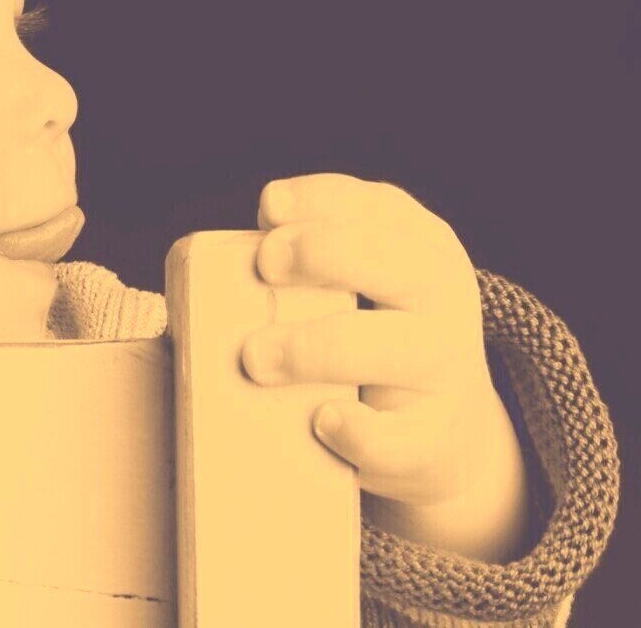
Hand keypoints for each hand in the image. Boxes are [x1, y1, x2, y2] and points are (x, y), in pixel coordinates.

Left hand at [240, 173, 532, 562]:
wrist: (447, 432)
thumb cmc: (371, 337)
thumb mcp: (359, 284)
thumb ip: (301, 261)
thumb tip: (192, 278)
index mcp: (419, 247)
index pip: (375, 207)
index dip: (320, 200)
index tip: (269, 209)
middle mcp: (440, 299)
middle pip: (389, 263)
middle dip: (320, 254)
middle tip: (264, 265)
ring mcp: (444, 371)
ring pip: (390, 349)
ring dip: (314, 348)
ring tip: (255, 357)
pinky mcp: (434, 440)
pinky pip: (398, 437)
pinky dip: (359, 430)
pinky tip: (324, 420)